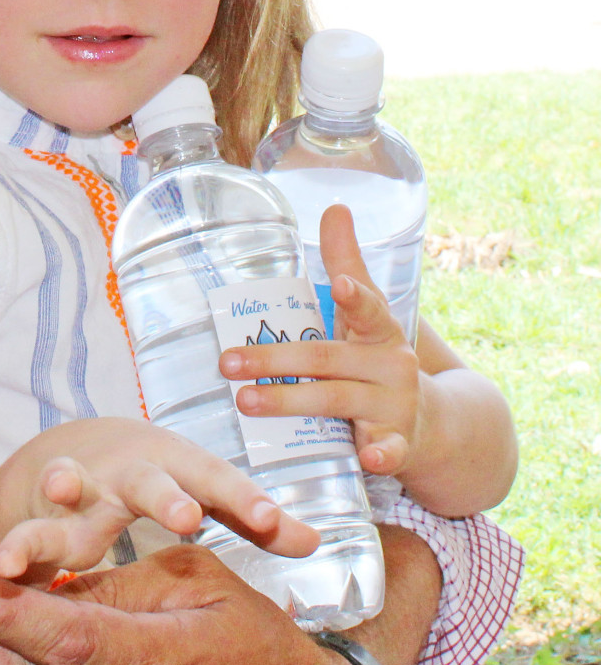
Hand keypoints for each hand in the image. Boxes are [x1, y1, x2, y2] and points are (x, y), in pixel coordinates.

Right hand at [0, 417, 317, 581]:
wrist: (68, 455)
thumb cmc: (154, 480)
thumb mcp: (203, 489)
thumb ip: (250, 516)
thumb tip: (316, 541)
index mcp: (177, 466)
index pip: (219, 482)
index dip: (245, 501)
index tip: (273, 522)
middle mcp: (127, 471)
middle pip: (150, 481)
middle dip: (165, 496)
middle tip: (186, 516)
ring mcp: (79, 489)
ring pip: (74, 491)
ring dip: (66, 489)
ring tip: (62, 490)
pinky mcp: (40, 515)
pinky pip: (26, 530)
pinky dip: (17, 545)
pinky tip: (7, 565)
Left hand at [223, 205, 419, 478]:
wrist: (437, 423)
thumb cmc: (379, 359)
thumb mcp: (368, 314)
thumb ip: (348, 264)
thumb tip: (336, 206)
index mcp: (379, 330)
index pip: (366, 308)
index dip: (352, 294)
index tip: (336, 283)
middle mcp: (391, 365)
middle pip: (326, 360)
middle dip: (275, 362)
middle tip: (228, 363)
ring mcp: (395, 406)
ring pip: (338, 401)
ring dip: (291, 402)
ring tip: (246, 401)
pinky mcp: (399, 444)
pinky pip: (390, 450)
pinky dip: (381, 453)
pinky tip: (368, 457)